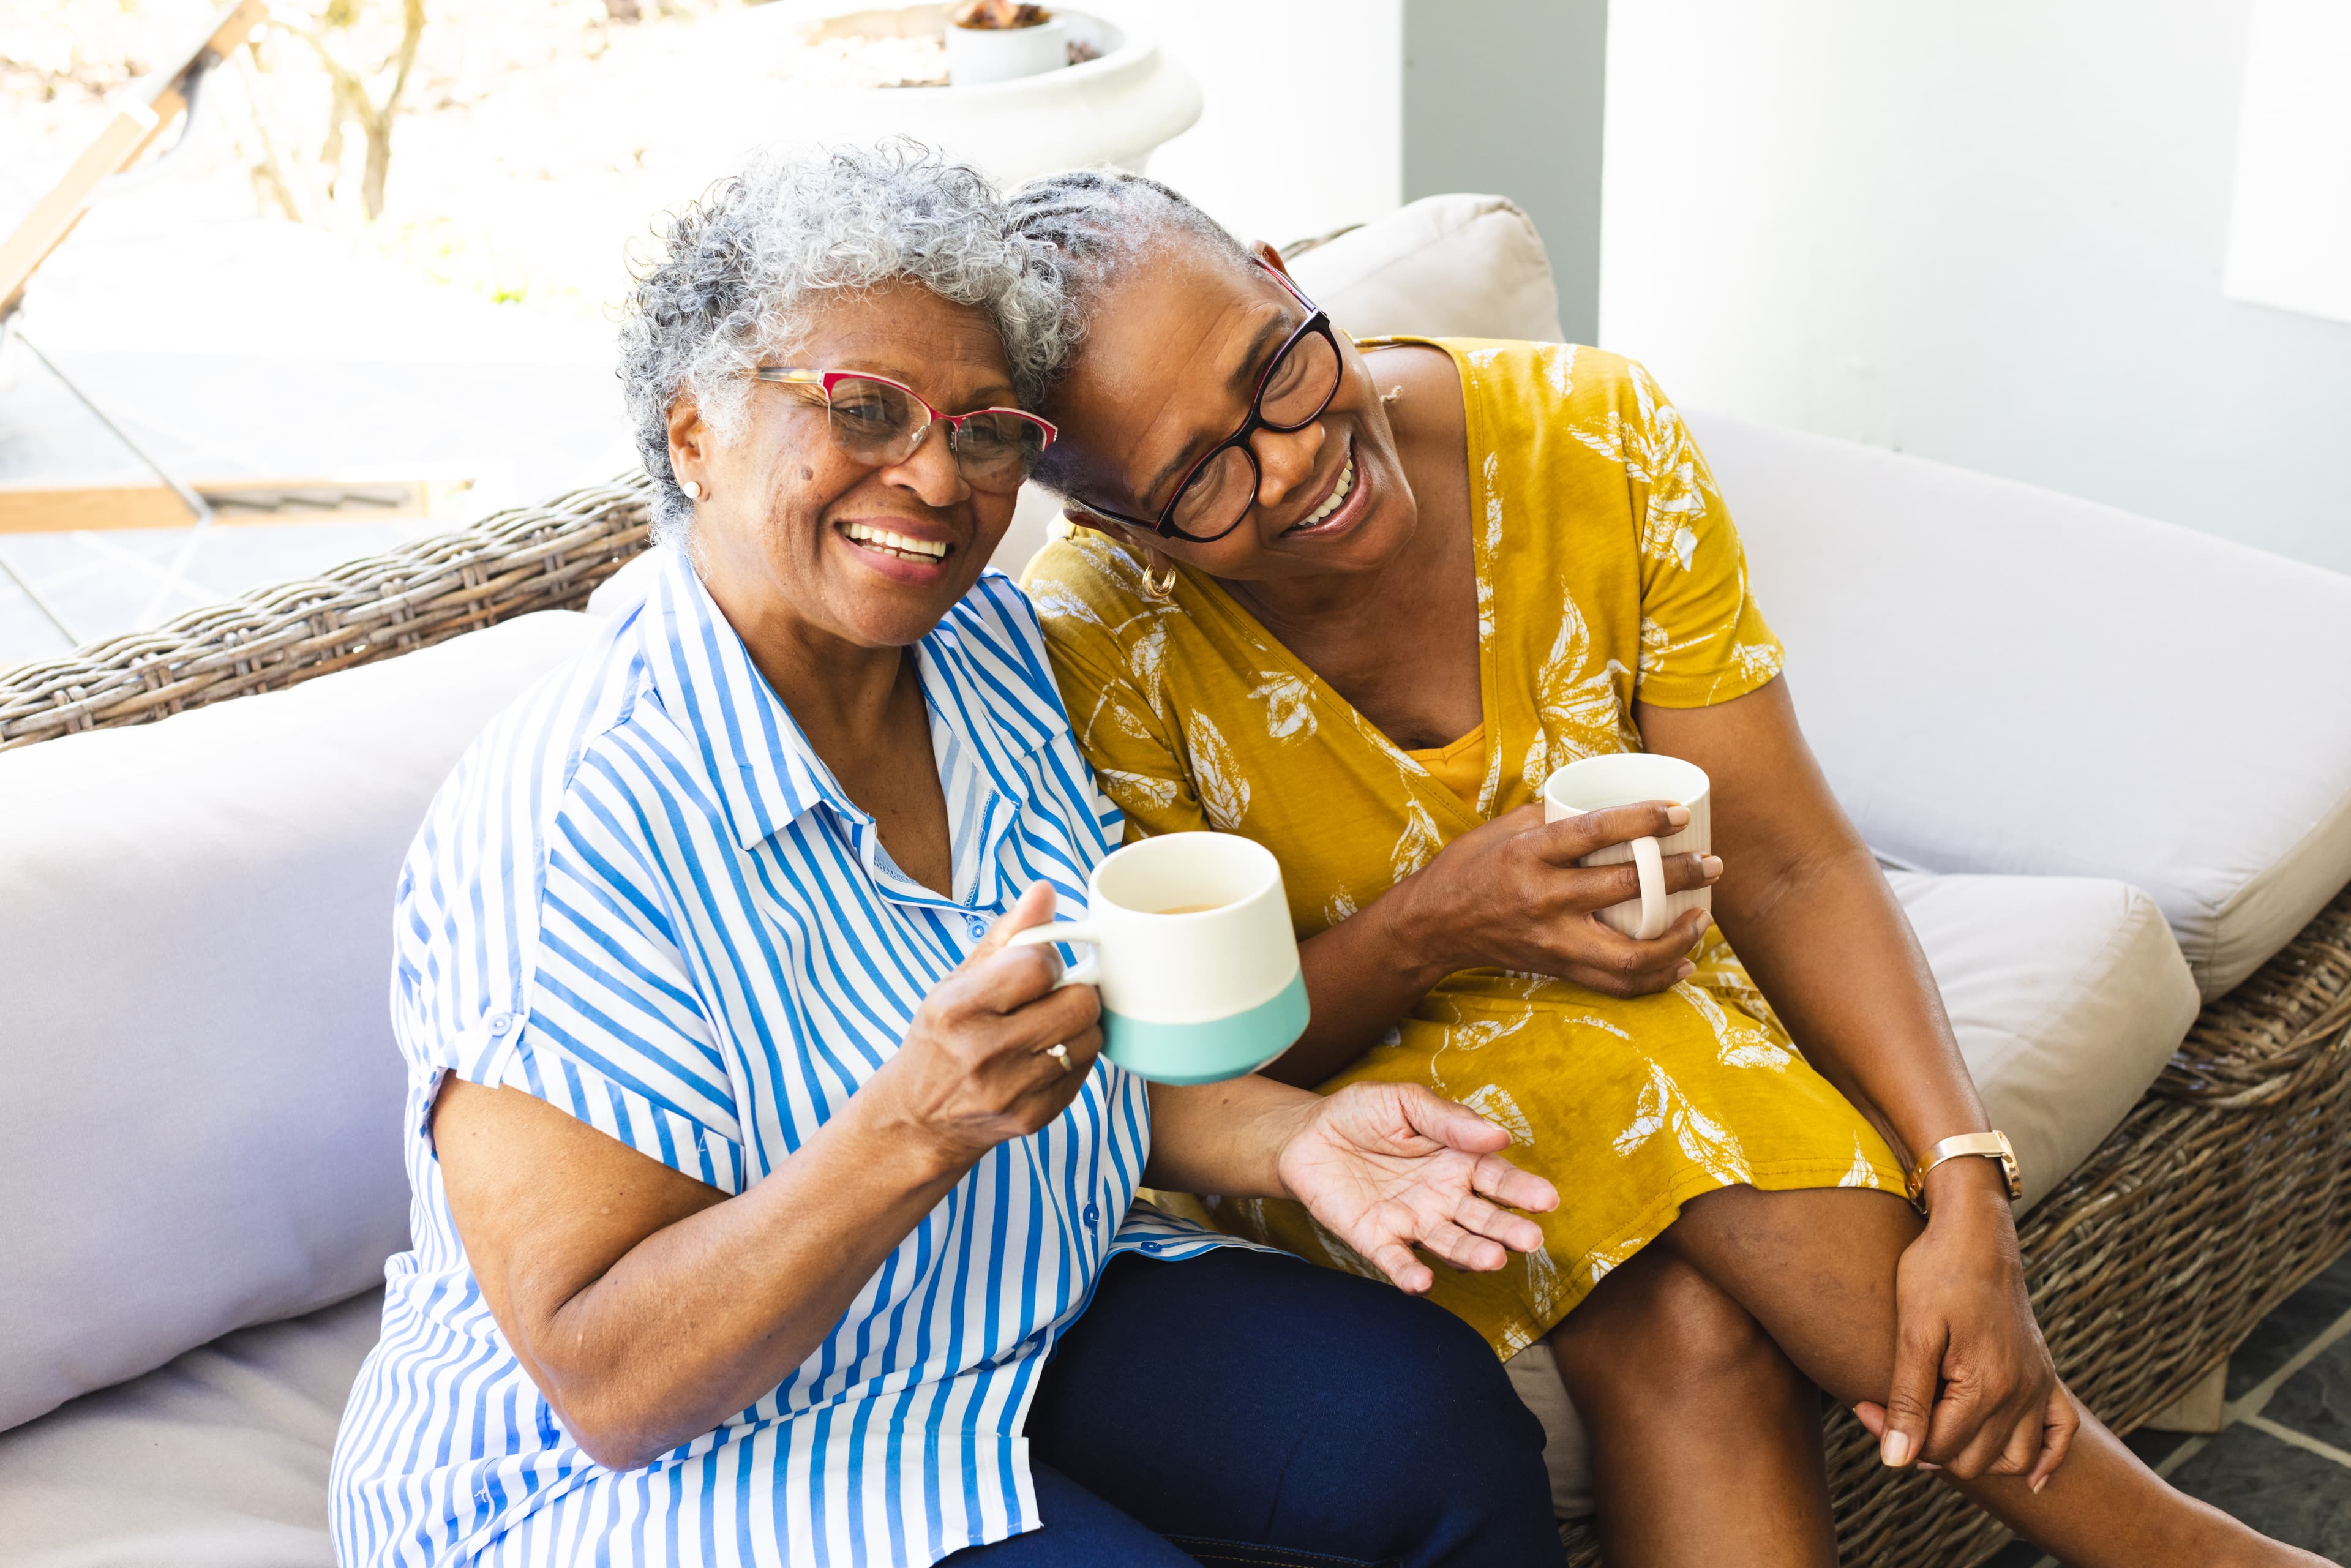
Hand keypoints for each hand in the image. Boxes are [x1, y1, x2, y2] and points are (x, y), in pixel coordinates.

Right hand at [874, 881, 1104, 1170]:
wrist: (920, 1119)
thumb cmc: (942, 1038)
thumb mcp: (959, 982)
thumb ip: (1006, 935)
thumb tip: (1044, 890)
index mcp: (958, 1008)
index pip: (1039, 965)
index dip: (1047, 961)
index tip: (1036, 970)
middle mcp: (984, 1052)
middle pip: (1078, 1002)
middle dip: (1072, 991)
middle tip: (1051, 997)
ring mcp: (1011, 1090)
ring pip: (1090, 1036)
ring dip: (1078, 1025)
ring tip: (1048, 1027)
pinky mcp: (1035, 1116)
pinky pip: (1085, 1070)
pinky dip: (1074, 1056)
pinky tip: (1044, 1056)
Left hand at [1274, 1081, 1558, 1292]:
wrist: (1306, 1134)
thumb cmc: (1362, 1114)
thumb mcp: (1405, 1102)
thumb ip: (1449, 1119)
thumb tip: (1499, 1135)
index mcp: (1457, 1161)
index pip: (1497, 1178)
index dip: (1523, 1190)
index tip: (1547, 1199)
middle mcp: (1443, 1198)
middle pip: (1482, 1218)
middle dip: (1507, 1230)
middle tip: (1531, 1240)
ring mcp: (1412, 1222)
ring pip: (1449, 1243)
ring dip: (1471, 1254)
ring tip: (1493, 1260)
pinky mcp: (1377, 1239)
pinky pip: (1396, 1260)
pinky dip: (1409, 1274)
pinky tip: (1422, 1282)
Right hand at [1389, 801, 1720, 994]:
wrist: (1434, 926)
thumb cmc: (1471, 867)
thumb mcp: (1504, 828)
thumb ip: (1555, 816)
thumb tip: (1610, 800)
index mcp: (1528, 856)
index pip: (1593, 833)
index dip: (1642, 821)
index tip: (1679, 813)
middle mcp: (1542, 901)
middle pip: (1624, 890)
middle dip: (1678, 876)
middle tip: (1711, 864)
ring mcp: (1552, 941)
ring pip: (1629, 954)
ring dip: (1676, 937)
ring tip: (1702, 917)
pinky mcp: (1557, 968)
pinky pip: (1616, 984)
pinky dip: (1656, 978)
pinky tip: (1682, 962)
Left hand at [1850, 1162, 2075, 1488]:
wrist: (1975, 1233)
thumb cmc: (1936, 1273)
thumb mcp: (1912, 1333)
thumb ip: (1907, 1400)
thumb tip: (1896, 1461)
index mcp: (1987, 1386)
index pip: (1938, 1448)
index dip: (1894, 1437)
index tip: (1863, 1406)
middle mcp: (2020, 1393)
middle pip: (1972, 1461)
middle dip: (1928, 1448)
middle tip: (1891, 1415)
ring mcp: (2038, 1385)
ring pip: (2014, 1460)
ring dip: (1976, 1459)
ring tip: (1936, 1434)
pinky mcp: (2045, 1375)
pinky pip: (2061, 1434)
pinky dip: (2047, 1459)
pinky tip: (2029, 1479)